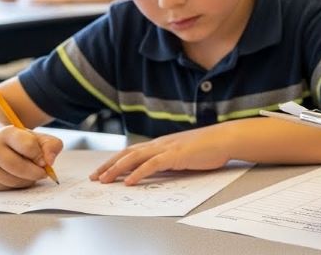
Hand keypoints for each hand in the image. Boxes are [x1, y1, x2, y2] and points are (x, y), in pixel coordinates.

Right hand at [0, 125, 61, 189]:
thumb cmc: (19, 142)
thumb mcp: (37, 137)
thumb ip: (51, 145)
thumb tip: (49, 162)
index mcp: (7, 133)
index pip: (27, 146)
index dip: (40, 156)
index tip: (45, 162)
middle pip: (17, 166)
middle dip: (35, 173)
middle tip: (44, 173)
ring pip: (12, 180)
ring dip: (28, 180)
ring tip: (31, 174)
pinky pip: (6, 188)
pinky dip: (18, 185)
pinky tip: (19, 177)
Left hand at [90, 128, 230, 185]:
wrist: (226, 138)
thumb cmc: (210, 147)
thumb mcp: (184, 154)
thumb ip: (170, 160)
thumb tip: (157, 170)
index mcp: (162, 144)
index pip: (132, 151)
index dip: (115, 161)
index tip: (102, 170)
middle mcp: (160, 144)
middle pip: (127, 153)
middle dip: (109, 165)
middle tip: (94, 177)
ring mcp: (167, 148)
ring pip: (135, 157)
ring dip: (117, 169)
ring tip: (104, 180)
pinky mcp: (176, 155)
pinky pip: (152, 164)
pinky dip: (139, 172)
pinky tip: (129, 181)